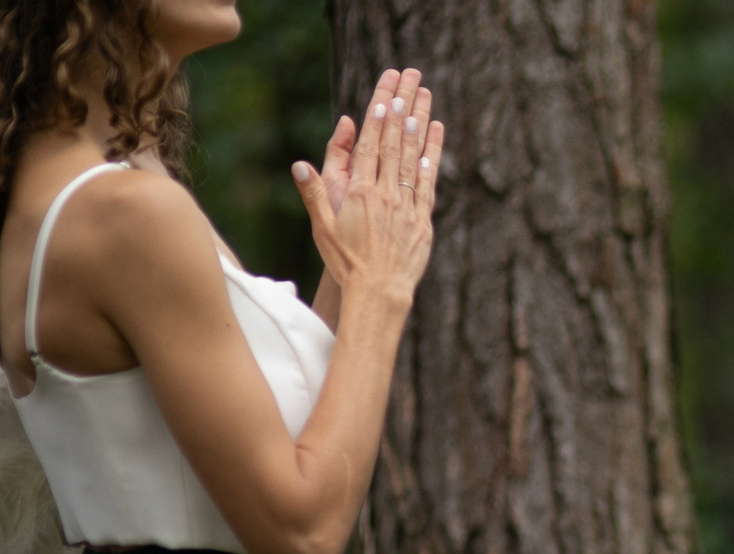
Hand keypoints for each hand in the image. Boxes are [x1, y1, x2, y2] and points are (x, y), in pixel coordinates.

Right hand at [295, 68, 442, 305]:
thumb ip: (314, 193)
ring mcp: (408, 207)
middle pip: (395, 143)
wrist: (379, 294)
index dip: (379, 116)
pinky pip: (427, 185)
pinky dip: (430, 161)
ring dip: (420, 126)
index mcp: (360, 193)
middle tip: (410, 79)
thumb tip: (300, 164)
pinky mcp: (423, 222)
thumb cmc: (346, 263)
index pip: (370, 146)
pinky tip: (433, 139)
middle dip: (402, 108)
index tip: (387, 91)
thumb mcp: (323, 228)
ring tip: (425, 98)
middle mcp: (386, 195)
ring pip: (414, 159)